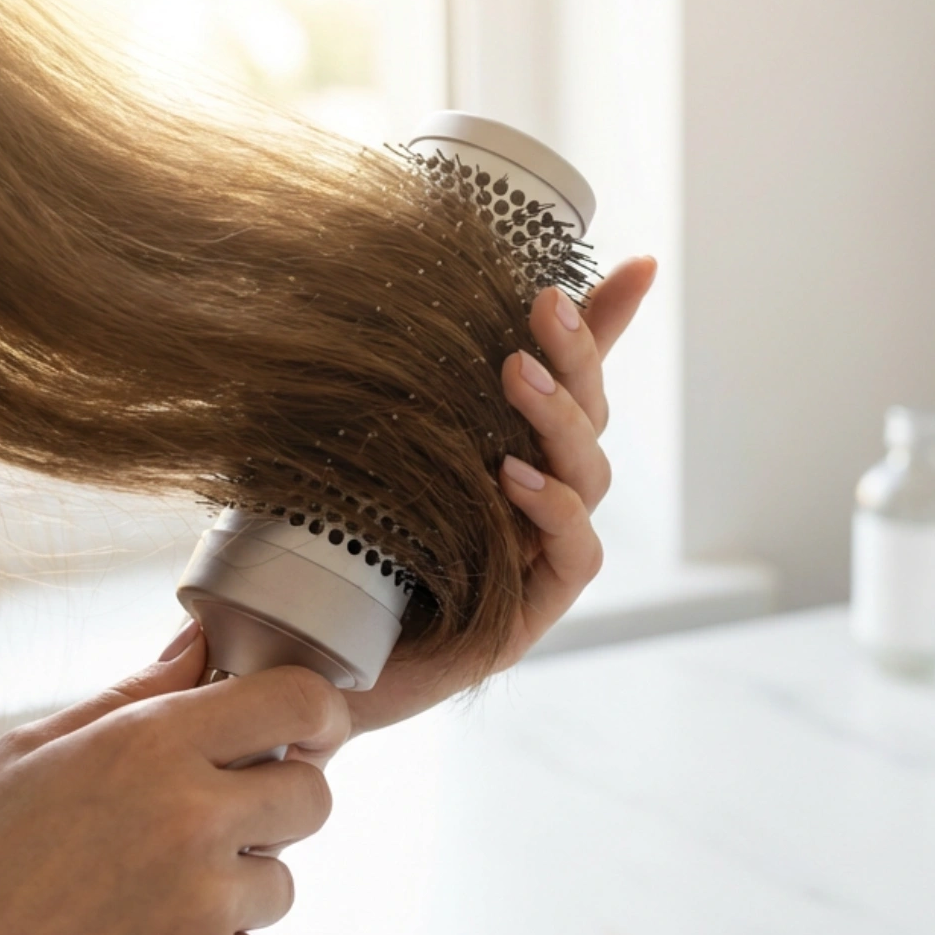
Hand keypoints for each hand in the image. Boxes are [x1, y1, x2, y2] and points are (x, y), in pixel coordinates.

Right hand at [0, 627, 346, 934]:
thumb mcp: (29, 756)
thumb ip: (132, 694)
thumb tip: (200, 640)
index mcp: (149, 745)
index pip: (298, 700)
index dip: (317, 712)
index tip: (307, 730)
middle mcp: (189, 817)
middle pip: (313, 794)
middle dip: (279, 805)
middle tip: (219, 824)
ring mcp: (204, 903)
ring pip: (282, 880)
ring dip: (238, 888)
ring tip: (149, 899)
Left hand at [341, 255, 656, 736]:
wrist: (295, 668)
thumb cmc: (316, 557)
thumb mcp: (340, 450)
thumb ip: (363, 393)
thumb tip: (333, 299)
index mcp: (501, 451)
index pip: (567, 381)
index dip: (605, 324)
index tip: (640, 266)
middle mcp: (531, 499)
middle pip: (588, 414)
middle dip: (577, 352)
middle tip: (542, 304)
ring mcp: (537, 555)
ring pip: (590, 473)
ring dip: (559, 419)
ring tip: (515, 372)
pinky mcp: (531, 613)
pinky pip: (575, 554)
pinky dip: (555, 510)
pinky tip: (515, 479)